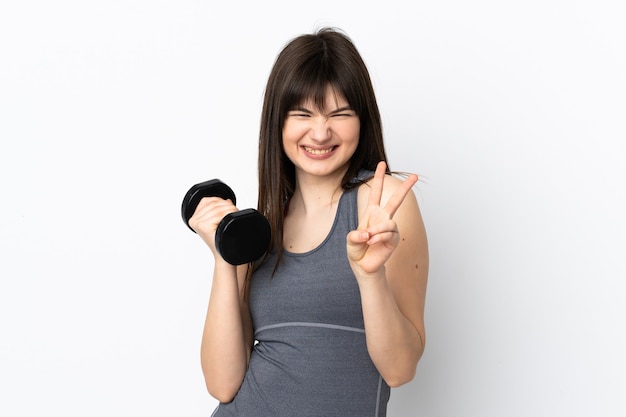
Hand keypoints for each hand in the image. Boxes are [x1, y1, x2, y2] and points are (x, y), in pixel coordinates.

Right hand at [188, 197, 237, 257]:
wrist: (224, 254)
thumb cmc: (221, 240)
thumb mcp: (218, 221)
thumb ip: (219, 209)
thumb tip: (226, 200)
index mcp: (194, 218)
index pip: (206, 201)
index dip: (219, 200)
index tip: (229, 205)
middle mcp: (193, 220)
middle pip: (212, 204)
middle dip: (226, 204)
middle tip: (235, 210)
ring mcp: (197, 223)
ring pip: (216, 209)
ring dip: (229, 209)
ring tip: (235, 213)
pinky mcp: (202, 226)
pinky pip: (218, 215)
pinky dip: (227, 215)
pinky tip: (230, 220)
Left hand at [347, 161, 417, 275]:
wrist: (364, 265)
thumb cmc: (357, 250)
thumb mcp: (350, 241)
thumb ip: (355, 236)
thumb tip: (368, 234)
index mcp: (372, 212)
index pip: (376, 192)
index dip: (378, 178)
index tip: (382, 164)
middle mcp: (383, 217)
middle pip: (396, 200)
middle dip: (405, 187)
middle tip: (415, 175)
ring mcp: (390, 228)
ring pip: (389, 223)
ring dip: (377, 231)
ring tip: (368, 238)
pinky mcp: (394, 239)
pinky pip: (389, 234)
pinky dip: (378, 238)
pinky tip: (372, 242)